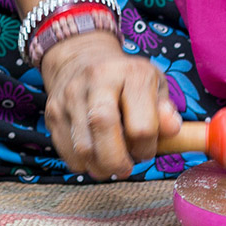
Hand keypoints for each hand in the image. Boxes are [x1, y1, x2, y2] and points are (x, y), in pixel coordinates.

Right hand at [41, 31, 181, 179]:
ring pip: (83, 148)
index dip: (147, 149)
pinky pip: (66, 152)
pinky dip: (82, 163)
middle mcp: (97, 79)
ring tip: (109, 160)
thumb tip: (172, 129)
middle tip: (125, 168)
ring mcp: (70, 94)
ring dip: (100, 166)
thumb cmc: (126, 79)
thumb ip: (166, 111)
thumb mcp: (154, 85)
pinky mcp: (52, 110)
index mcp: (130, 73)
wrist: (81, 57)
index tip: (146, 149)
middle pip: (104, 128)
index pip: (141, 126)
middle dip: (117, 161)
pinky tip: (93, 152)